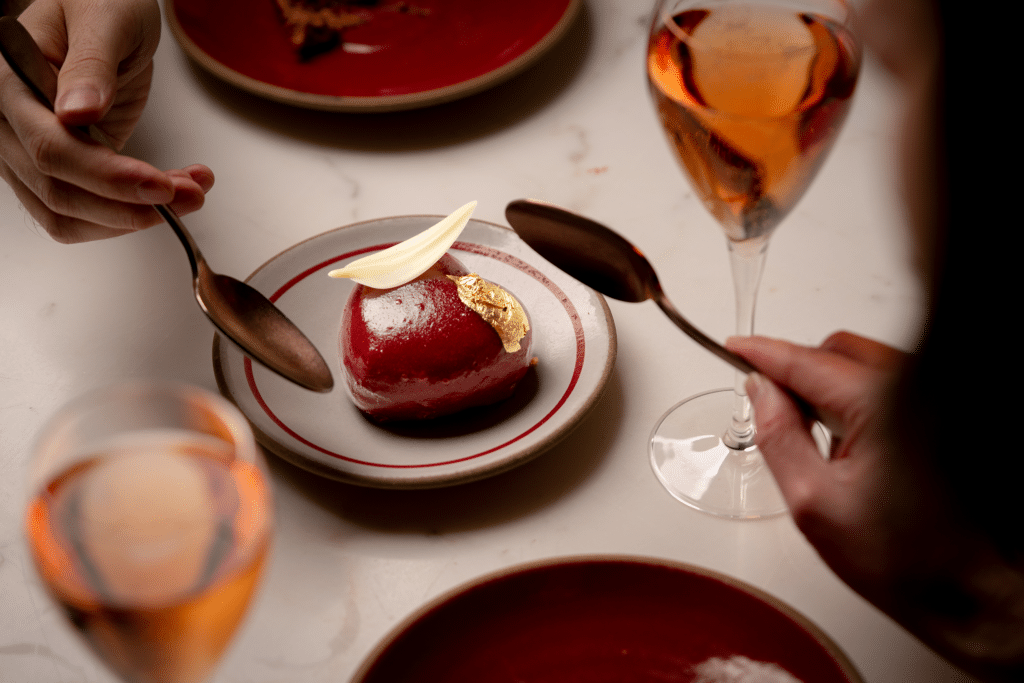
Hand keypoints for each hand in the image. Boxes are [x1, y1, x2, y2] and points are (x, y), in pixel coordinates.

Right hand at [0, 0, 212, 242]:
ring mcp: (32, 151)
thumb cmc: (101, 1)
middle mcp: (11, 123)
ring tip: (191, 193)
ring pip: (68, 214)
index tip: (159, 184)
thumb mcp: (105, 18)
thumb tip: (76, 113)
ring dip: (133, 218)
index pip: (50, 148)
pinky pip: (86, 213)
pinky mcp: (66, 167)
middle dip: (131, 205)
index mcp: (10, 82)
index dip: (106, 177)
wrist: (108, 11)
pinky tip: (174, 190)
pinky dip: (130, 215)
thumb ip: (91, 64)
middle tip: (192, 194)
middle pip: (58, 191)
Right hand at [726, 332, 1023, 680]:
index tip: (735, 349)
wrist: (970, 592)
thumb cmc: (905, 560)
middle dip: (798, 370)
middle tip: (769, 405)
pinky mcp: (939, 416)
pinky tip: (852, 446)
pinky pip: (888, 385)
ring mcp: (932, 401)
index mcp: (882, 404)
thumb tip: (760, 392)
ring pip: (864, 364)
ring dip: (830, 387)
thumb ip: (778, 435)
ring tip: (820, 443)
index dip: (764, 353)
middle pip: (838, 351)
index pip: (808, 361)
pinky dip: (858, 400)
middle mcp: (915, 390)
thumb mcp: (812, 501)